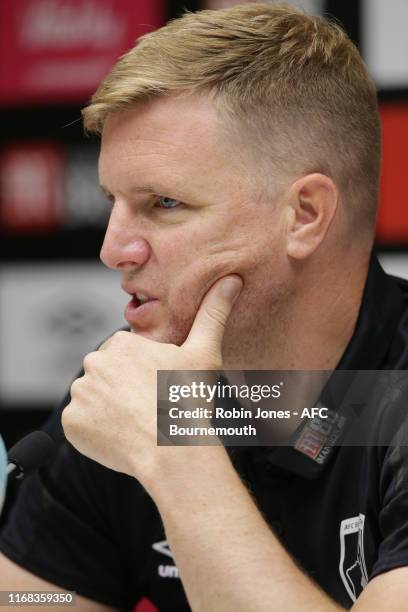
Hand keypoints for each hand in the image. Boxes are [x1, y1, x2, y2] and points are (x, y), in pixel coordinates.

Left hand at [61, 275, 241, 483]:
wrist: (172, 450)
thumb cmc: (189, 400)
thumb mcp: (204, 353)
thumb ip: (213, 313)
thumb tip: (231, 279)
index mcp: (122, 343)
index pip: (126, 356)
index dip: (143, 373)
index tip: (159, 389)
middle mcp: (94, 362)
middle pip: (107, 375)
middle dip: (122, 388)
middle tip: (149, 406)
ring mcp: (80, 393)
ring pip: (94, 398)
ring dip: (109, 408)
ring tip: (137, 422)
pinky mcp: (72, 422)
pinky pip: (81, 423)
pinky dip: (96, 430)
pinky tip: (121, 436)